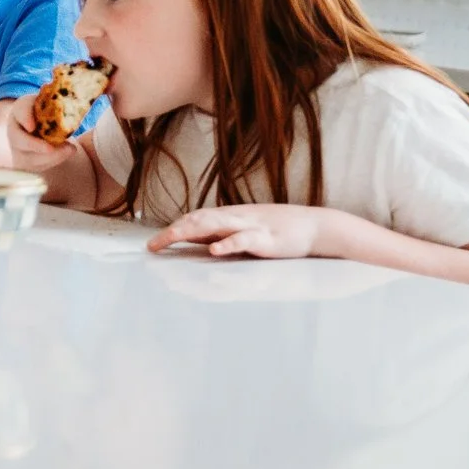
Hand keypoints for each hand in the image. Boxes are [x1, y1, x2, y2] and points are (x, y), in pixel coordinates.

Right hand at [2, 88, 78, 177]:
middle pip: (19, 141)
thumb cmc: (48, 113)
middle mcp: (15, 131)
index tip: (32, 126)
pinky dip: (54, 161)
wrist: (45, 127)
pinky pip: (39, 166)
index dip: (25, 118)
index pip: (20, 112)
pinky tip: (67, 152)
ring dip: (50, 157)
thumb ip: (55, 98)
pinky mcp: (29, 162)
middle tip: (51, 148)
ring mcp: (19, 149)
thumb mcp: (49, 102)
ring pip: (29, 158)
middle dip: (35, 146)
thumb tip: (69, 88)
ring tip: (70, 149)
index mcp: (19, 111)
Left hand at [149, 205, 331, 259]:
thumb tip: (191, 238)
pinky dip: (228, 243)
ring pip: (215, 225)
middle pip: (198, 220)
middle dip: (174, 232)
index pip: (194, 220)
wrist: (317, 226)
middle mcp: (236, 218)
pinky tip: (214, 250)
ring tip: (171, 238)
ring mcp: (251, 226)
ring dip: (191, 231)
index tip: (152, 245)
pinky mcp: (267, 239)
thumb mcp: (244, 231)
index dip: (172, 230)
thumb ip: (219, 234)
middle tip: (153, 246)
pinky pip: (244, 239)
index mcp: (230, 217)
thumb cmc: (279, 231)